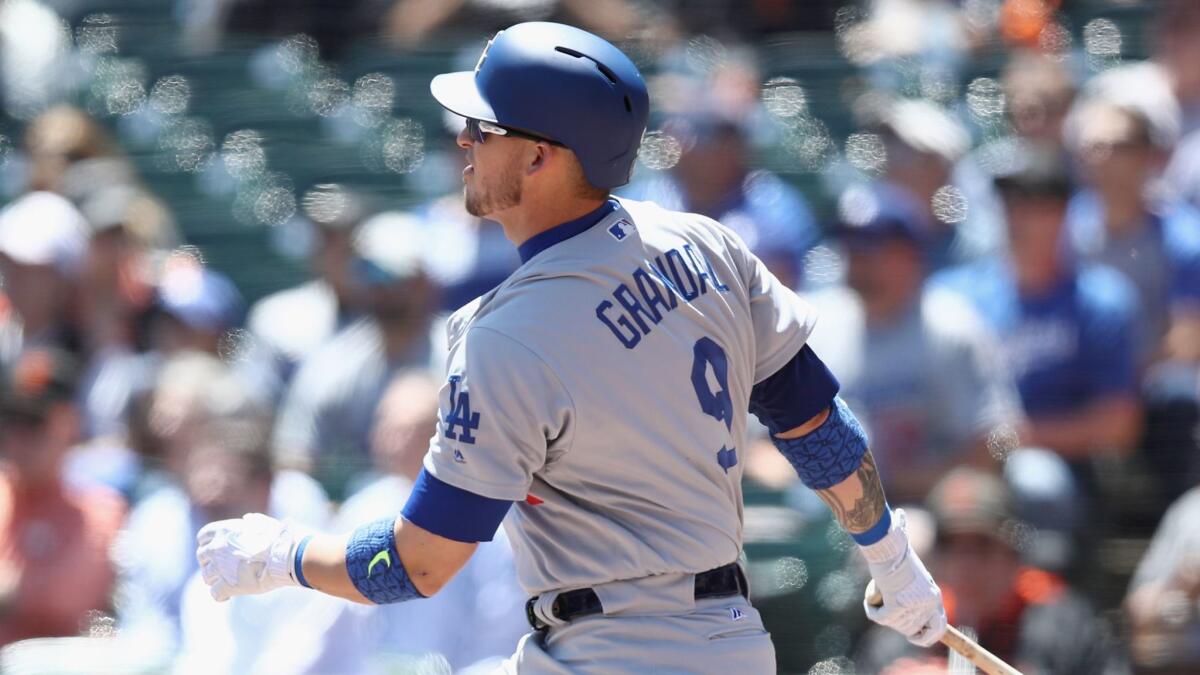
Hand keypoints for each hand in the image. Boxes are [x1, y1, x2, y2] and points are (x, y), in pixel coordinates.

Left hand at [195, 513, 305, 601]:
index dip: (209, 543)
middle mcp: (216, 547)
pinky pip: (215, 593)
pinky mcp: (228, 585)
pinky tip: (228, 596)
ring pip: (206, 576)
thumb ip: (253, 521)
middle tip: (222, 568)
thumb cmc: (281, 537)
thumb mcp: (265, 523)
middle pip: (202, 557)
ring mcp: (220, 567)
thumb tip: (247, 520)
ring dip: (215, 579)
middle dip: (210, 562)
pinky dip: (221, 596)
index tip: (216, 549)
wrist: (287, 555)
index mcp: (224, 530)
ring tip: (227, 582)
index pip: (203, 536)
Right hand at [861, 509, 946, 646]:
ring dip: (882, 613)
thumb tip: (899, 515)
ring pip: (894, 625)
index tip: (914, 637)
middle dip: (899, 626)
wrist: (885, 544)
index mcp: (934, 595)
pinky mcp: (895, 608)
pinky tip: (869, 597)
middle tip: (888, 613)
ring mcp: (913, 608)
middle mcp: (927, 604)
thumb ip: (910, 563)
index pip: (939, 627)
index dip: (926, 636)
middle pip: (913, 631)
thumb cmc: (895, 547)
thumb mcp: (909, 562)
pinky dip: (871, 609)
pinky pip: (879, 617)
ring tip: (877, 593)